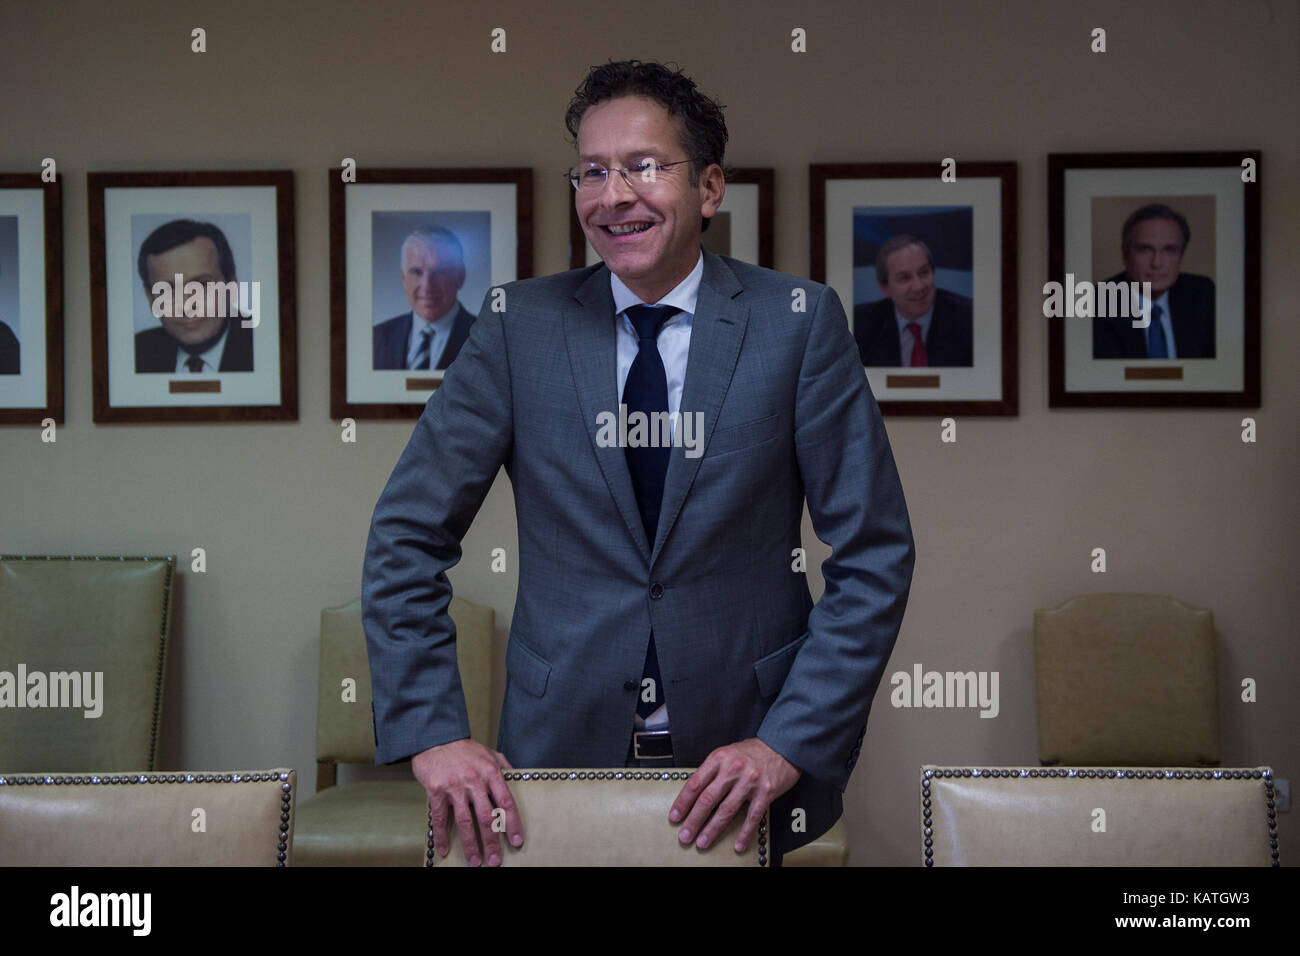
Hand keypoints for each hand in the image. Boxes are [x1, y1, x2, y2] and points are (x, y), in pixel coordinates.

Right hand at [413, 738, 521, 865]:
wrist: (436, 738)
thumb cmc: (464, 748)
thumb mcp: (490, 753)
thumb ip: (504, 767)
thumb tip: (518, 780)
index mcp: (491, 773)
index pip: (506, 803)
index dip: (513, 824)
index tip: (516, 841)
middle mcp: (475, 781)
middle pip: (487, 818)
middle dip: (492, 842)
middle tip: (495, 861)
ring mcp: (455, 787)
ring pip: (465, 822)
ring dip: (471, 845)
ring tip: (475, 862)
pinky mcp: (436, 790)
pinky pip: (440, 818)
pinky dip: (442, 836)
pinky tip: (444, 849)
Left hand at [669, 737, 800, 852]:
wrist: (781, 746)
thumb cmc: (752, 752)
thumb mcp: (726, 754)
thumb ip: (712, 771)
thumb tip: (693, 795)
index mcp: (719, 758)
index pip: (695, 783)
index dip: (683, 802)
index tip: (675, 817)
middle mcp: (733, 769)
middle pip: (708, 799)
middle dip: (694, 820)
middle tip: (685, 835)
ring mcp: (749, 781)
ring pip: (726, 810)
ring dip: (712, 829)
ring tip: (702, 842)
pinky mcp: (765, 792)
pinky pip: (752, 817)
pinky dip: (744, 833)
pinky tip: (738, 844)